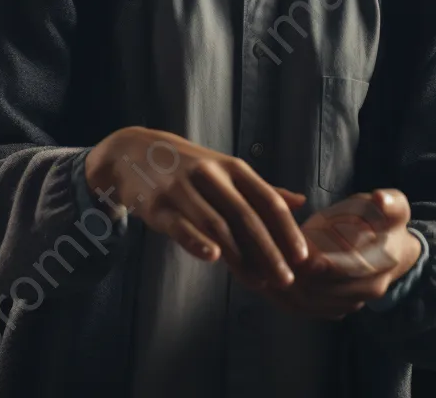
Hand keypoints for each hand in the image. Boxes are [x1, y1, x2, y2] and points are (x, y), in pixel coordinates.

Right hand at [85, 127, 308, 287]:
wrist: (134, 152)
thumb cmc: (189, 167)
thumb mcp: (226, 170)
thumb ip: (261, 189)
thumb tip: (301, 202)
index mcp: (232, 167)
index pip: (267, 200)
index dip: (286, 229)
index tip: (302, 258)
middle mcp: (210, 174)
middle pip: (246, 216)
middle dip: (269, 250)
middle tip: (286, 280)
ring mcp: (183, 188)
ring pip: (217, 224)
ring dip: (240, 257)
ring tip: (258, 282)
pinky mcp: (158, 204)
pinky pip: (180, 225)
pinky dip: (197, 241)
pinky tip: (213, 258)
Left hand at [252, 189, 422, 319]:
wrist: (393, 248)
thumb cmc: (387, 220)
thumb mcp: (395, 205)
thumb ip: (390, 203)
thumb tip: (381, 200)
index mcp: (382, 264)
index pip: (348, 269)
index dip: (323, 264)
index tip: (299, 253)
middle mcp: (366, 289)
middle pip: (322, 292)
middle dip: (292, 276)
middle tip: (264, 257)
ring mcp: (349, 301)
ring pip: (309, 304)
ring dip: (282, 289)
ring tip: (256, 267)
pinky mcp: (332, 305)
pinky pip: (305, 310)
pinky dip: (283, 298)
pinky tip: (262, 281)